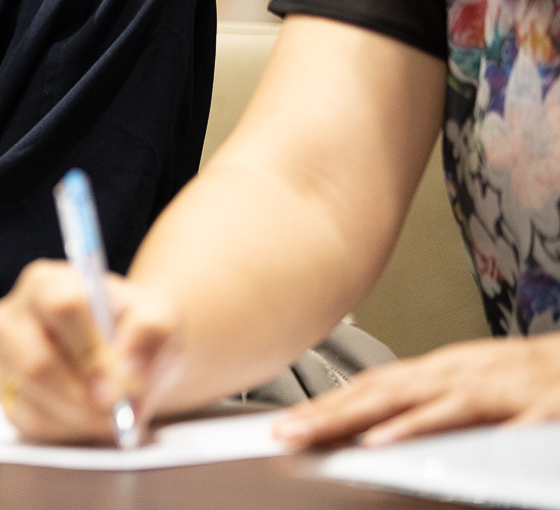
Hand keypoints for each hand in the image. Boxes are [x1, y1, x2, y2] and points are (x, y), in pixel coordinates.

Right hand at [0, 260, 185, 442]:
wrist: (122, 349)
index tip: (122, 385)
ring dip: (83, 417)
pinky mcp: (0, 389)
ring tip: (115, 416)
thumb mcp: (156, 319)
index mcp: (44, 282)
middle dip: (85, 398)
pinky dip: (68, 429)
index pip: (63, 308)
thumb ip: (149, 334)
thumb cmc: (133, 330)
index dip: (92, 351)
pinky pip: (29, 420)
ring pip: (34, 396)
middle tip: (121, 413)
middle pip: (38, 362)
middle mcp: (11, 314)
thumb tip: (128, 373)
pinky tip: (90, 418)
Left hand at [272, 334, 559, 447]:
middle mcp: (457, 375)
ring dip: (384, 424)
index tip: (285, 423)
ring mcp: (493, 390)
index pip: (369, 387)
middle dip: (332, 414)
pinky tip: (436, 448)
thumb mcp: (464, 385)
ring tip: (341, 439)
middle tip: (288, 433)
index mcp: (438, 372)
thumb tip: (371, 424)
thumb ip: (421, 403)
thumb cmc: (523, 379)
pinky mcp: (533, 410)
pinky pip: (492, 426)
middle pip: (385, 393)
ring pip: (431, 405)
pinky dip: (461, 434)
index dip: (326, 405)